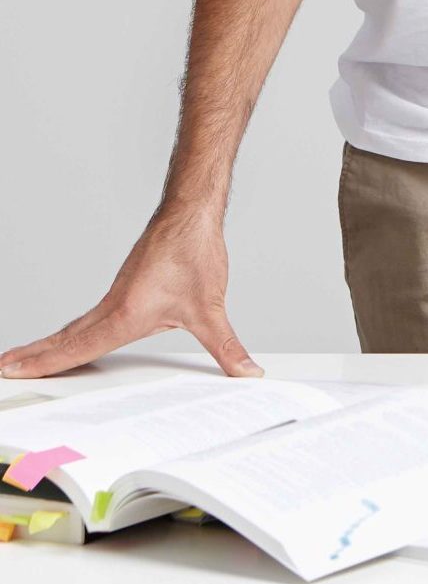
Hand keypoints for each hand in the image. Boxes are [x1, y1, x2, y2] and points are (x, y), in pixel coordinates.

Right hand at [0, 209, 263, 379]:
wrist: (190, 211)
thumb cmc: (193, 250)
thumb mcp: (210, 308)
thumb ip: (227, 347)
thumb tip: (247, 373)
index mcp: (124, 314)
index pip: (76, 348)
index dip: (43, 364)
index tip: (10, 371)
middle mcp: (113, 305)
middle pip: (64, 339)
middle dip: (33, 358)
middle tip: (2, 370)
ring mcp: (116, 296)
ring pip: (75, 327)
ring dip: (48, 346)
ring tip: (23, 361)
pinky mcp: (125, 288)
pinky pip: (89, 317)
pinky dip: (71, 332)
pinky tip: (73, 339)